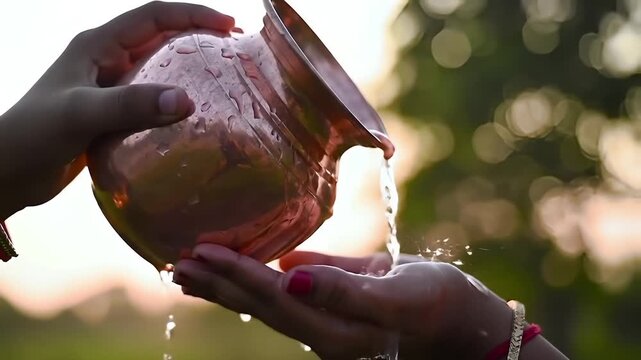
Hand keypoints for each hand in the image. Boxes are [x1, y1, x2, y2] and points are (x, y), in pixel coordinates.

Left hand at [0, 1, 234, 218]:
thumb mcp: (80, 114)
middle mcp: (105, 60)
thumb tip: (187, 100)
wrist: (8, 172)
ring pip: (158, 70)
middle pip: (160, 38)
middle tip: (233, 52)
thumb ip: (130, 105)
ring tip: (221, 83)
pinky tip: (191, 120)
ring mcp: (109, 88)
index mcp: (97, 45)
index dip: (192, 15)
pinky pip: (151, 101)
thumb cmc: (34, 135)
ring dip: (188, 71)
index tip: (228, 27)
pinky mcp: (112, 115)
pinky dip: (174, 104)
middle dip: (197, 38)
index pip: (153, 15)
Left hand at [174, 246, 513, 359]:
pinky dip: (257, 284)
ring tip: (190, 271)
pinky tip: (242, 273)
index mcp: (337, 330)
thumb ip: (346, 290)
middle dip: (217, 284)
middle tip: (173, 263)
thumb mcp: (402, 296)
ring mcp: (327, 328)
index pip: (275, 297)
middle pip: (259, 306)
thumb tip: (287, 273)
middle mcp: (324, 334)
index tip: (199, 251)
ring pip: (267, 305)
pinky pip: (286, 299)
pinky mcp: (334, 317)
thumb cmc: (442, 307)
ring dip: (228, 287)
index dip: (237, 274)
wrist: (464, 329)